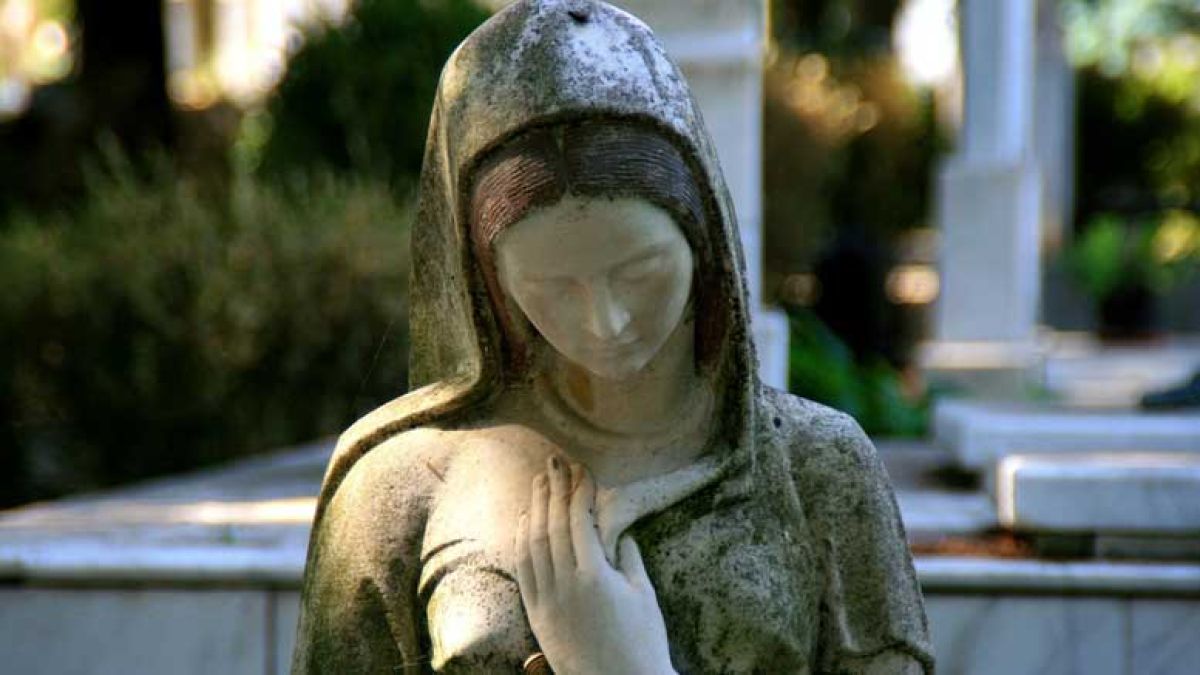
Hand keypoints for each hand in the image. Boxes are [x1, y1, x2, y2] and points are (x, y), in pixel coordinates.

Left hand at [515, 457, 675, 674]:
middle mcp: (564, 583)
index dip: (579, 491)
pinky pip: (522, 569)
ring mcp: (546, 598)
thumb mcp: (644, 596)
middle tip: (554, 462)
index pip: (579, 520)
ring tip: (538, 481)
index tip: (582, 470)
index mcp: (594, 576)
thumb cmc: (642, 643)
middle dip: (553, 489)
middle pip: (551, 524)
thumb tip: (619, 533)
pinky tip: (524, 521)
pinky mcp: (536, 613)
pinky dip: (520, 541)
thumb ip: (629, 559)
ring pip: (532, 543)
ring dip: (534, 508)